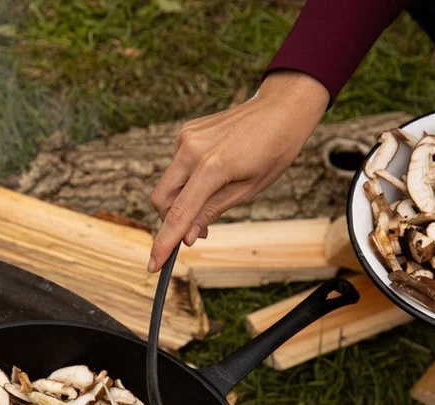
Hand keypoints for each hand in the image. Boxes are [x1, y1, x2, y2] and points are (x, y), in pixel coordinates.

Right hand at [147, 71, 329, 271]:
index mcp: (212, 166)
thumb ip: (212, 212)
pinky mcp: (186, 132)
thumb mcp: (248, 190)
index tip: (154, 266)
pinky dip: (187, 181)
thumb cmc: (273, 151)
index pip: (179, 213)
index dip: (164, 243)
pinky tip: (213, 175)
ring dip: (181, 201)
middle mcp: (191, 149)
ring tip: (213, 200)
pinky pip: (177, 167)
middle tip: (198, 232)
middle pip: (161, 199)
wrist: (281, 109)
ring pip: (167, 184)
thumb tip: (187, 237)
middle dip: (171, 221)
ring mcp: (185, 138)